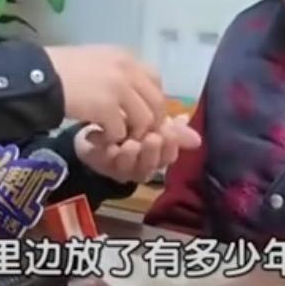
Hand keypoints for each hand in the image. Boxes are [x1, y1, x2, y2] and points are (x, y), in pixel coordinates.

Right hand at [46, 45, 164, 141]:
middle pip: (156, 103)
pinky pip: (120, 132)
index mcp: (127, 57)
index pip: (156, 80)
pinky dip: (110, 140)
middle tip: (132, 133)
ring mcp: (120, 88)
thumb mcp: (96, 60)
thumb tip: (130, 93)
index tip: (140, 113)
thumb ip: (117, 73)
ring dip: (131, 134)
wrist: (40, 74)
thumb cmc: (63, 67)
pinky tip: (96, 137)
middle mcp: (129, 69)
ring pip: (144, 121)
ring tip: (112, 137)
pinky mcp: (107, 108)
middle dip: (149, 123)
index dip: (151, 101)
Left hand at [73, 115, 201, 184]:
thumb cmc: (131, 124)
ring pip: (129, 167)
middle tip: (153, 138)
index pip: (169, 155)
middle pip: (151, 165)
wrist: (98, 128)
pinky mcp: (101, 163)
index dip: (171, 146)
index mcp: (157, 154)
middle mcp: (141, 165)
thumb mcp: (152, 120)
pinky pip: (105, 161)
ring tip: (130, 144)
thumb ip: (169, 122)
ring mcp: (120, 167)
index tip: (170, 131)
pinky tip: (106, 138)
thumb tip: (185, 118)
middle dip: (153, 152)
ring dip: (131, 156)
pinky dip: (107, 151)